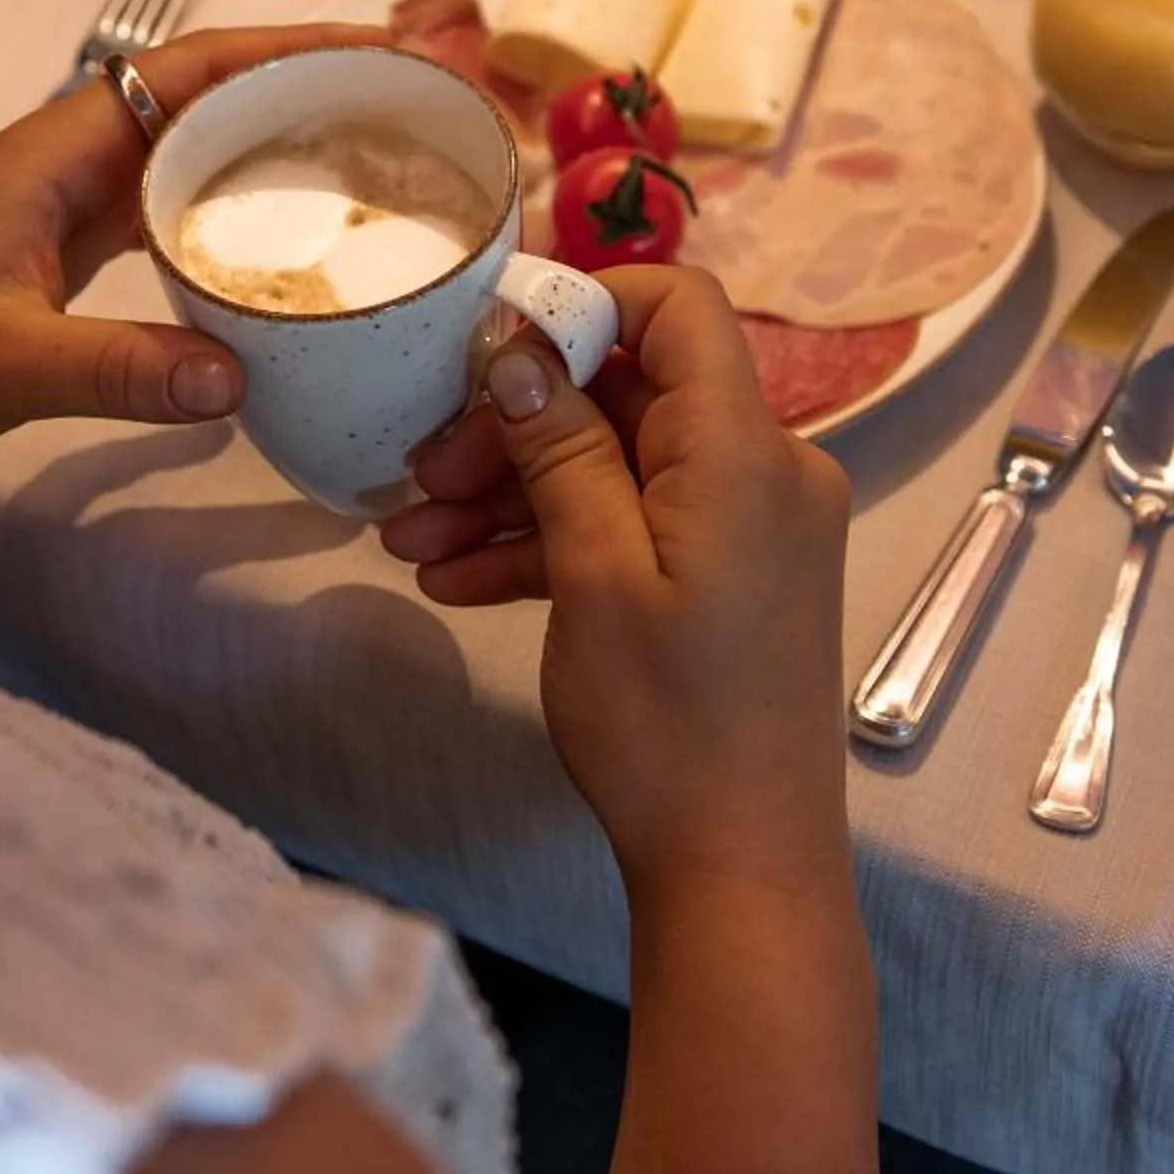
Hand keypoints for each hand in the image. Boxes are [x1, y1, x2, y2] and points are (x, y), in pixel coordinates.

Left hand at [0, 23, 381, 585]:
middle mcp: (73, 158)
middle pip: (214, 99)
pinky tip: (290, 257)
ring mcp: (69, 206)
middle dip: (313, 93)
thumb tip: (237, 376)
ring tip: (381, 170)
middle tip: (416, 113)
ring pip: (199, 157)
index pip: (198, 66)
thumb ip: (113, 367)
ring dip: (282, 153)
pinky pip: (175, 216)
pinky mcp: (66, 256)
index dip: (295, 49)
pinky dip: (239, 220)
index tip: (388, 51)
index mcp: (60, 144)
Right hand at [381, 266, 853, 906]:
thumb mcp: (595, 576)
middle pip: (628, 393)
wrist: (740, 868)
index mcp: (745, 450)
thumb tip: (518, 349)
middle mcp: (764, 471)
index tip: (490, 346)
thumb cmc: (670, 725)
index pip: (679, 307)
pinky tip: (456, 580)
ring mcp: (748, 528)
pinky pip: (633, 527)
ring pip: (617, 466)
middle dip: (516, 421)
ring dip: (513, 491)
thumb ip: (560, 449)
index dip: (583, 304)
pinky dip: (552, 542)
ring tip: (410, 539)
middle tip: (421, 469)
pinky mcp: (727, 578)